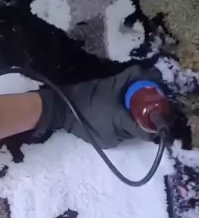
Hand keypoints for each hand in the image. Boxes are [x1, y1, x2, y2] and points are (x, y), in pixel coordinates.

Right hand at [35, 65, 166, 148]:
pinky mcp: (103, 143)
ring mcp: (109, 142)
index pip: (146, 131)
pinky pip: (119, 135)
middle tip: (141, 105)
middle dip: (142, 118)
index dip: (154, 121)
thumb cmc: (86, 95)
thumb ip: (131, 78)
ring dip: (131, 122)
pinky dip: (120, 126)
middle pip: (139, 131)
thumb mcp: (110, 84)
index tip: (156, 111)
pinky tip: (113, 116)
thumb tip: (151, 74)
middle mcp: (117, 136)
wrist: (61, 110)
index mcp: (120, 123)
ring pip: (129, 133)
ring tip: (126, 109)